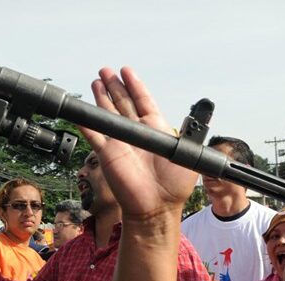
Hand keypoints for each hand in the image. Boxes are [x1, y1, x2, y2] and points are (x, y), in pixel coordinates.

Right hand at [78, 67, 197, 218]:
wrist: (156, 206)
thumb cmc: (174, 186)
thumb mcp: (188, 155)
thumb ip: (191, 135)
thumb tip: (203, 118)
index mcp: (155, 130)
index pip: (143, 100)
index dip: (135, 85)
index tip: (127, 71)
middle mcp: (136, 134)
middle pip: (123, 103)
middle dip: (114, 86)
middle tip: (106, 71)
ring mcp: (120, 143)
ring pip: (108, 114)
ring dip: (101, 97)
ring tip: (96, 81)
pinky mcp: (107, 154)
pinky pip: (94, 135)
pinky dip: (86, 123)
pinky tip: (81, 112)